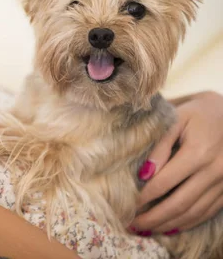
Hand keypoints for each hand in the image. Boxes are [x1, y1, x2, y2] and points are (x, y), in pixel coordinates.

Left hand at [131, 91, 222, 234]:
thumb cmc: (199, 113)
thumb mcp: (177, 119)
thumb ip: (160, 145)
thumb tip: (144, 174)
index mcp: (198, 153)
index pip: (165, 183)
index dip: (144, 197)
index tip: (127, 205)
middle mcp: (214, 171)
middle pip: (180, 204)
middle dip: (154, 218)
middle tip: (132, 225)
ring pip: (195, 212)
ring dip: (169, 224)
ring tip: (146, 229)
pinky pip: (208, 211)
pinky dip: (189, 222)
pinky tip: (171, 226)